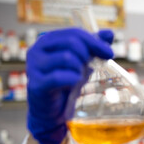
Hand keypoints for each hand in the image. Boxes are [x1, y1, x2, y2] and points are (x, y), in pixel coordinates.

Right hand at [26, 28, 113, 143]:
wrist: (54, 110)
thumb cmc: (66, 83)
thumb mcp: (81, 62)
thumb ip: (93, 47)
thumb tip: (109, 33)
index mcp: (47, 41)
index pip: (74, 33)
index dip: (94, 41)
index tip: (109, 54)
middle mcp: (36, 50)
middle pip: (71, 42)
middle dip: (87, 54)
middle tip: (91, 67)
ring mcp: (33, 67)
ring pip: (67, 57)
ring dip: (79, 68)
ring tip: (78, 77)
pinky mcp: (36, 84)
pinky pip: (59, 76)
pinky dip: (72, 79)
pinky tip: (74, 83)